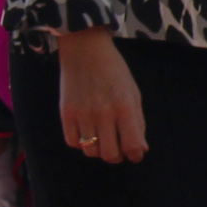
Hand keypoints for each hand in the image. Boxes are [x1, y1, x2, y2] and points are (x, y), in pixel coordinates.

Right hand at [54, 29, 147, 162]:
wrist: (85, 50)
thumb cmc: (114, 72)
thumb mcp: (133, 93)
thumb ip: (138, 123)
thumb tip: (140, 150)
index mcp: (125, 108)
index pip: (132, 146)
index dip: (135, 155)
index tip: (135, 154)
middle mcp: (103, 114)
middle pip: (110, 154)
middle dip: (117, 156)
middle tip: (119, 149)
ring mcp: (82, 114)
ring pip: (91, 151)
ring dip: (99, 150)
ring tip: (103, 139)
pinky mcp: (66, 113)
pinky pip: (73, 142)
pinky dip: (81, 142)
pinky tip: (87, 131)